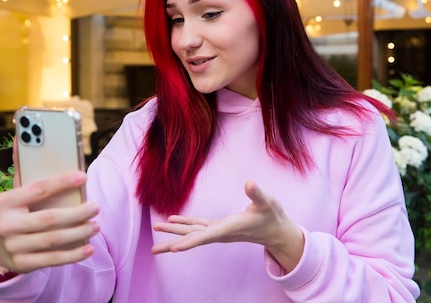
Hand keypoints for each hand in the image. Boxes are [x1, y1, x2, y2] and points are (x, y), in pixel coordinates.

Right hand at [0, 169, 99, 273]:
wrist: (1, 249)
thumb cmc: (18, 211)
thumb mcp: (17, 192)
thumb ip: (22, 167)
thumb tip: (21, 135)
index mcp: (4, 202)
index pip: (38, 189)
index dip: (62, 182)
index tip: (83, 176)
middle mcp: (6, 225)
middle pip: (49, 219)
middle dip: (77, 213)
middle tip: (96, 207)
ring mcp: (13, 247)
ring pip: (54, 240)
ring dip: (80, 233)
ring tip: (96, 226)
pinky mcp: (22, 265)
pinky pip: (53, 259)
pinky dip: (74, 254)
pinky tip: (89, 248)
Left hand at [151, 180, 303, 271]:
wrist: (276, 231)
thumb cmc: (272, 216)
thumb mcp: (268, 202)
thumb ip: (257, 194)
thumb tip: (250, 182)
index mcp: (230, 227)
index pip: (206, 236)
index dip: (190, 242)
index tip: (174, 249)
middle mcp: (221, 232)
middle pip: (193, 238)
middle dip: (173, 242)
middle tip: (153, 249)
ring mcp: (219, 230)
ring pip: (193, 233)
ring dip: (175, 233)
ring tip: (156, 232)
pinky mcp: (219, 227)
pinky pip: (198, 227)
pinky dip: (186, 225)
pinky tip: (173, 221)